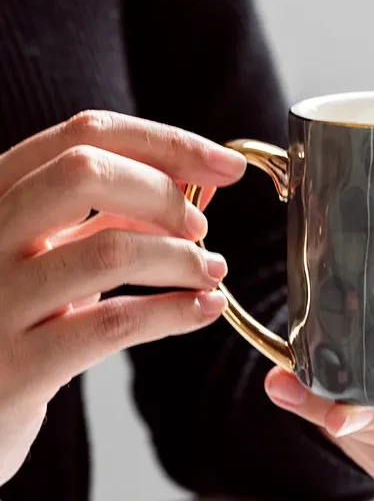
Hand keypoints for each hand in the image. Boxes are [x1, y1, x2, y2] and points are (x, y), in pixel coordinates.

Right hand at [0, 110, 244, 484]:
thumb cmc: (19, 319)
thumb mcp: (56, 252)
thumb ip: (112, 213)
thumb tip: (194, 182)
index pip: (84, 133)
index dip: (168, 143)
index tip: (227, 165)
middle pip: (84, 172)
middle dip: (165, 193)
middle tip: (200, 228)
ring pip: (109, 250)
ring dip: (181, 259)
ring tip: (211, 273)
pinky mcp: (19, 366)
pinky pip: (115, 323)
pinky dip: (176, 310)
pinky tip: (205, 308)